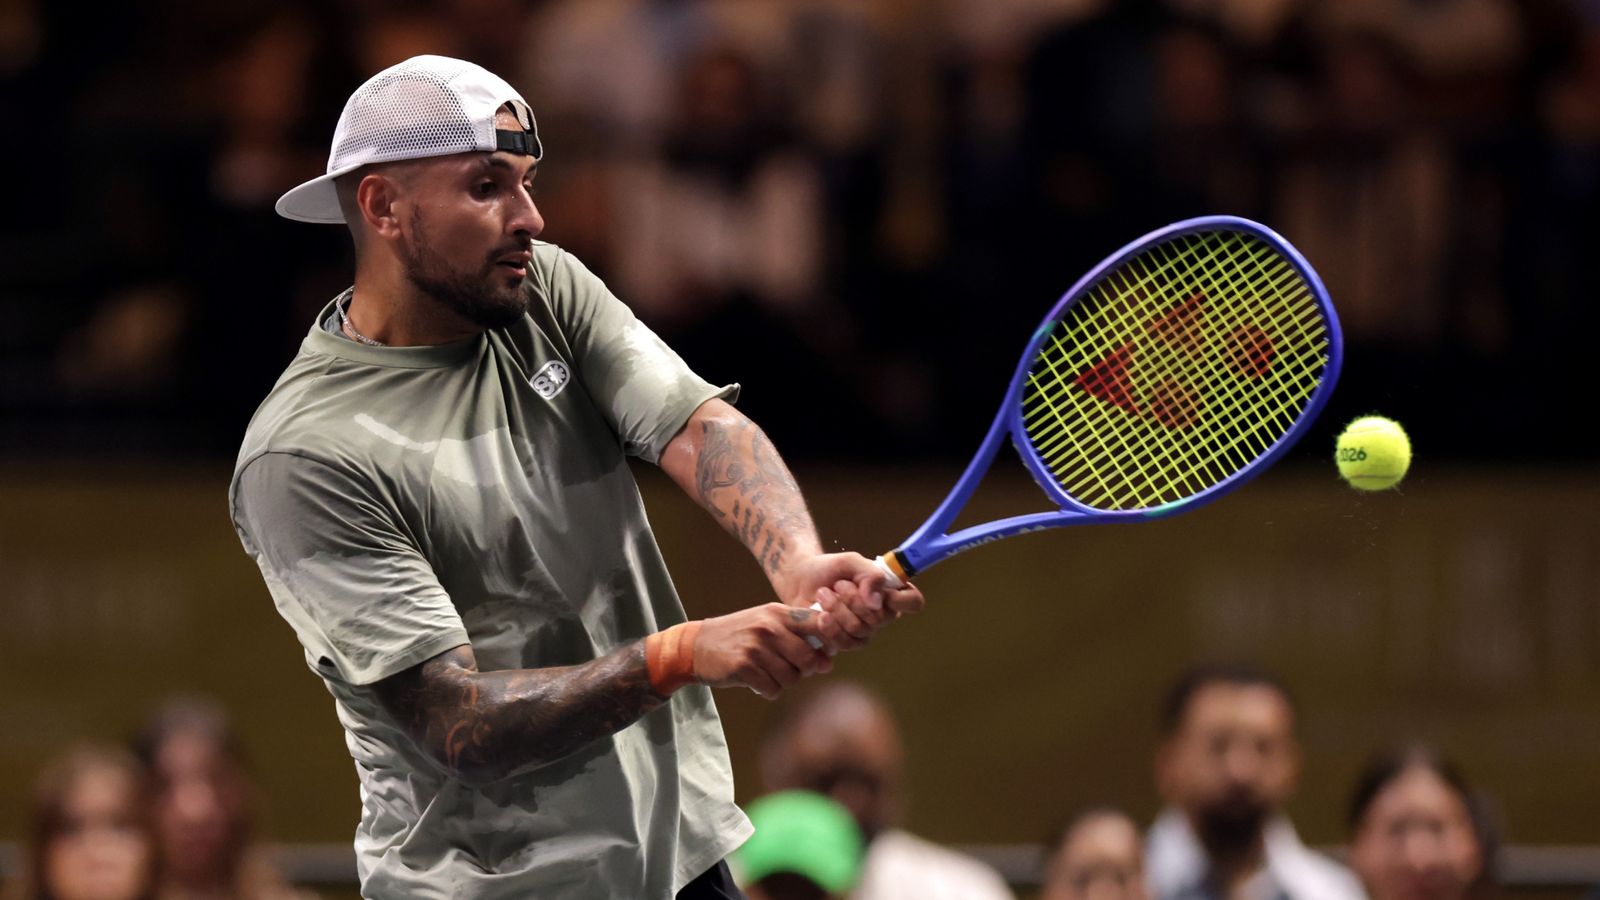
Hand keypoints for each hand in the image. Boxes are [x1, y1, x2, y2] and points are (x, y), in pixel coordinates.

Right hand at [693, 603, 833, 698]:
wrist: (697, 645)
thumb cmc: (740, 636)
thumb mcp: (766, 623)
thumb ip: (798, 637)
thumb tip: (828, 662)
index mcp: (778, 613)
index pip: (819, 624)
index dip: (829, 642)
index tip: (824, 653)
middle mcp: (769, 627)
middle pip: (809, 659)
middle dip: (804, 670)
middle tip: (789, 668)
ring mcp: (756, 647)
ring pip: (792, 678)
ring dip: (784, 682)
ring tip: (769, 673)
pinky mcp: (744, 667)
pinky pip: (773, 689)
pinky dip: (768, 690)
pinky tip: (757, 681)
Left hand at [774, 552, 926, 651]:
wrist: (799, 580)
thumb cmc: (829, 569)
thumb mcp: (850, 562)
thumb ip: (869, 574)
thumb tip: (876, 601)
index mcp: (889, 593)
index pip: (913, 602)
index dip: (901, 600)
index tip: (883, 592)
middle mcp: (880, 615)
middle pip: (880, 618)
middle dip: (853, 599)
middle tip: (838, 585)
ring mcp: (864, 633)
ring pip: (859, 630)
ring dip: (838, 609)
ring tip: (823, 594)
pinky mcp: (844, 643)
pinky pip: (844, 643)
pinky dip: (829, 626)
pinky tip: (820, 614)